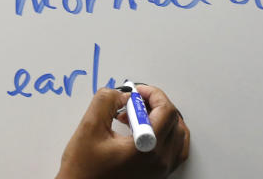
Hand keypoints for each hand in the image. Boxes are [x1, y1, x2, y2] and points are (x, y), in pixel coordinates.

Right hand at [56, 84, 189, 177]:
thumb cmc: (84, 171)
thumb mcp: (90, 128)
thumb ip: (107, 101)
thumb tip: (122, 94)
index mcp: (147, 148)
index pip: (166, 111)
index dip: (153, 94)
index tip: (137, 91)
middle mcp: (159, 161)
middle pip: (174, 121)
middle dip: (155, 105)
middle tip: (135, 102)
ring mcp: (160, 171)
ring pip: (178, 136)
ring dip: (162, 120)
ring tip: (139, 118)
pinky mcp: (156, 176)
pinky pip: (175, 152)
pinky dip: (167, 136)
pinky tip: (148, 132)